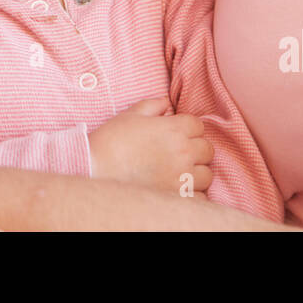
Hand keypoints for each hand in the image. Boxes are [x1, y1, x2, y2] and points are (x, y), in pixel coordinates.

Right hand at [88, 97, 213, 195]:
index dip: (188, 128)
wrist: (95, 168)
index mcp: (174, 128)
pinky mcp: (176, 197)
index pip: (199, 125)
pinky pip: (198, 198)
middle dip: (196, 149)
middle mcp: (183, 152)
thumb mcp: (131, 115)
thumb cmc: (111, 139)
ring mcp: (182, 177)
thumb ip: (153, 106)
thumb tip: (167, 103)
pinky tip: (176, 190)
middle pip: (207, 149)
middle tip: (178, 153)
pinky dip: (191, 195)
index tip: (177, 133)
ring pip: (206, 175)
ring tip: (179, 173)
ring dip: (196, 173)